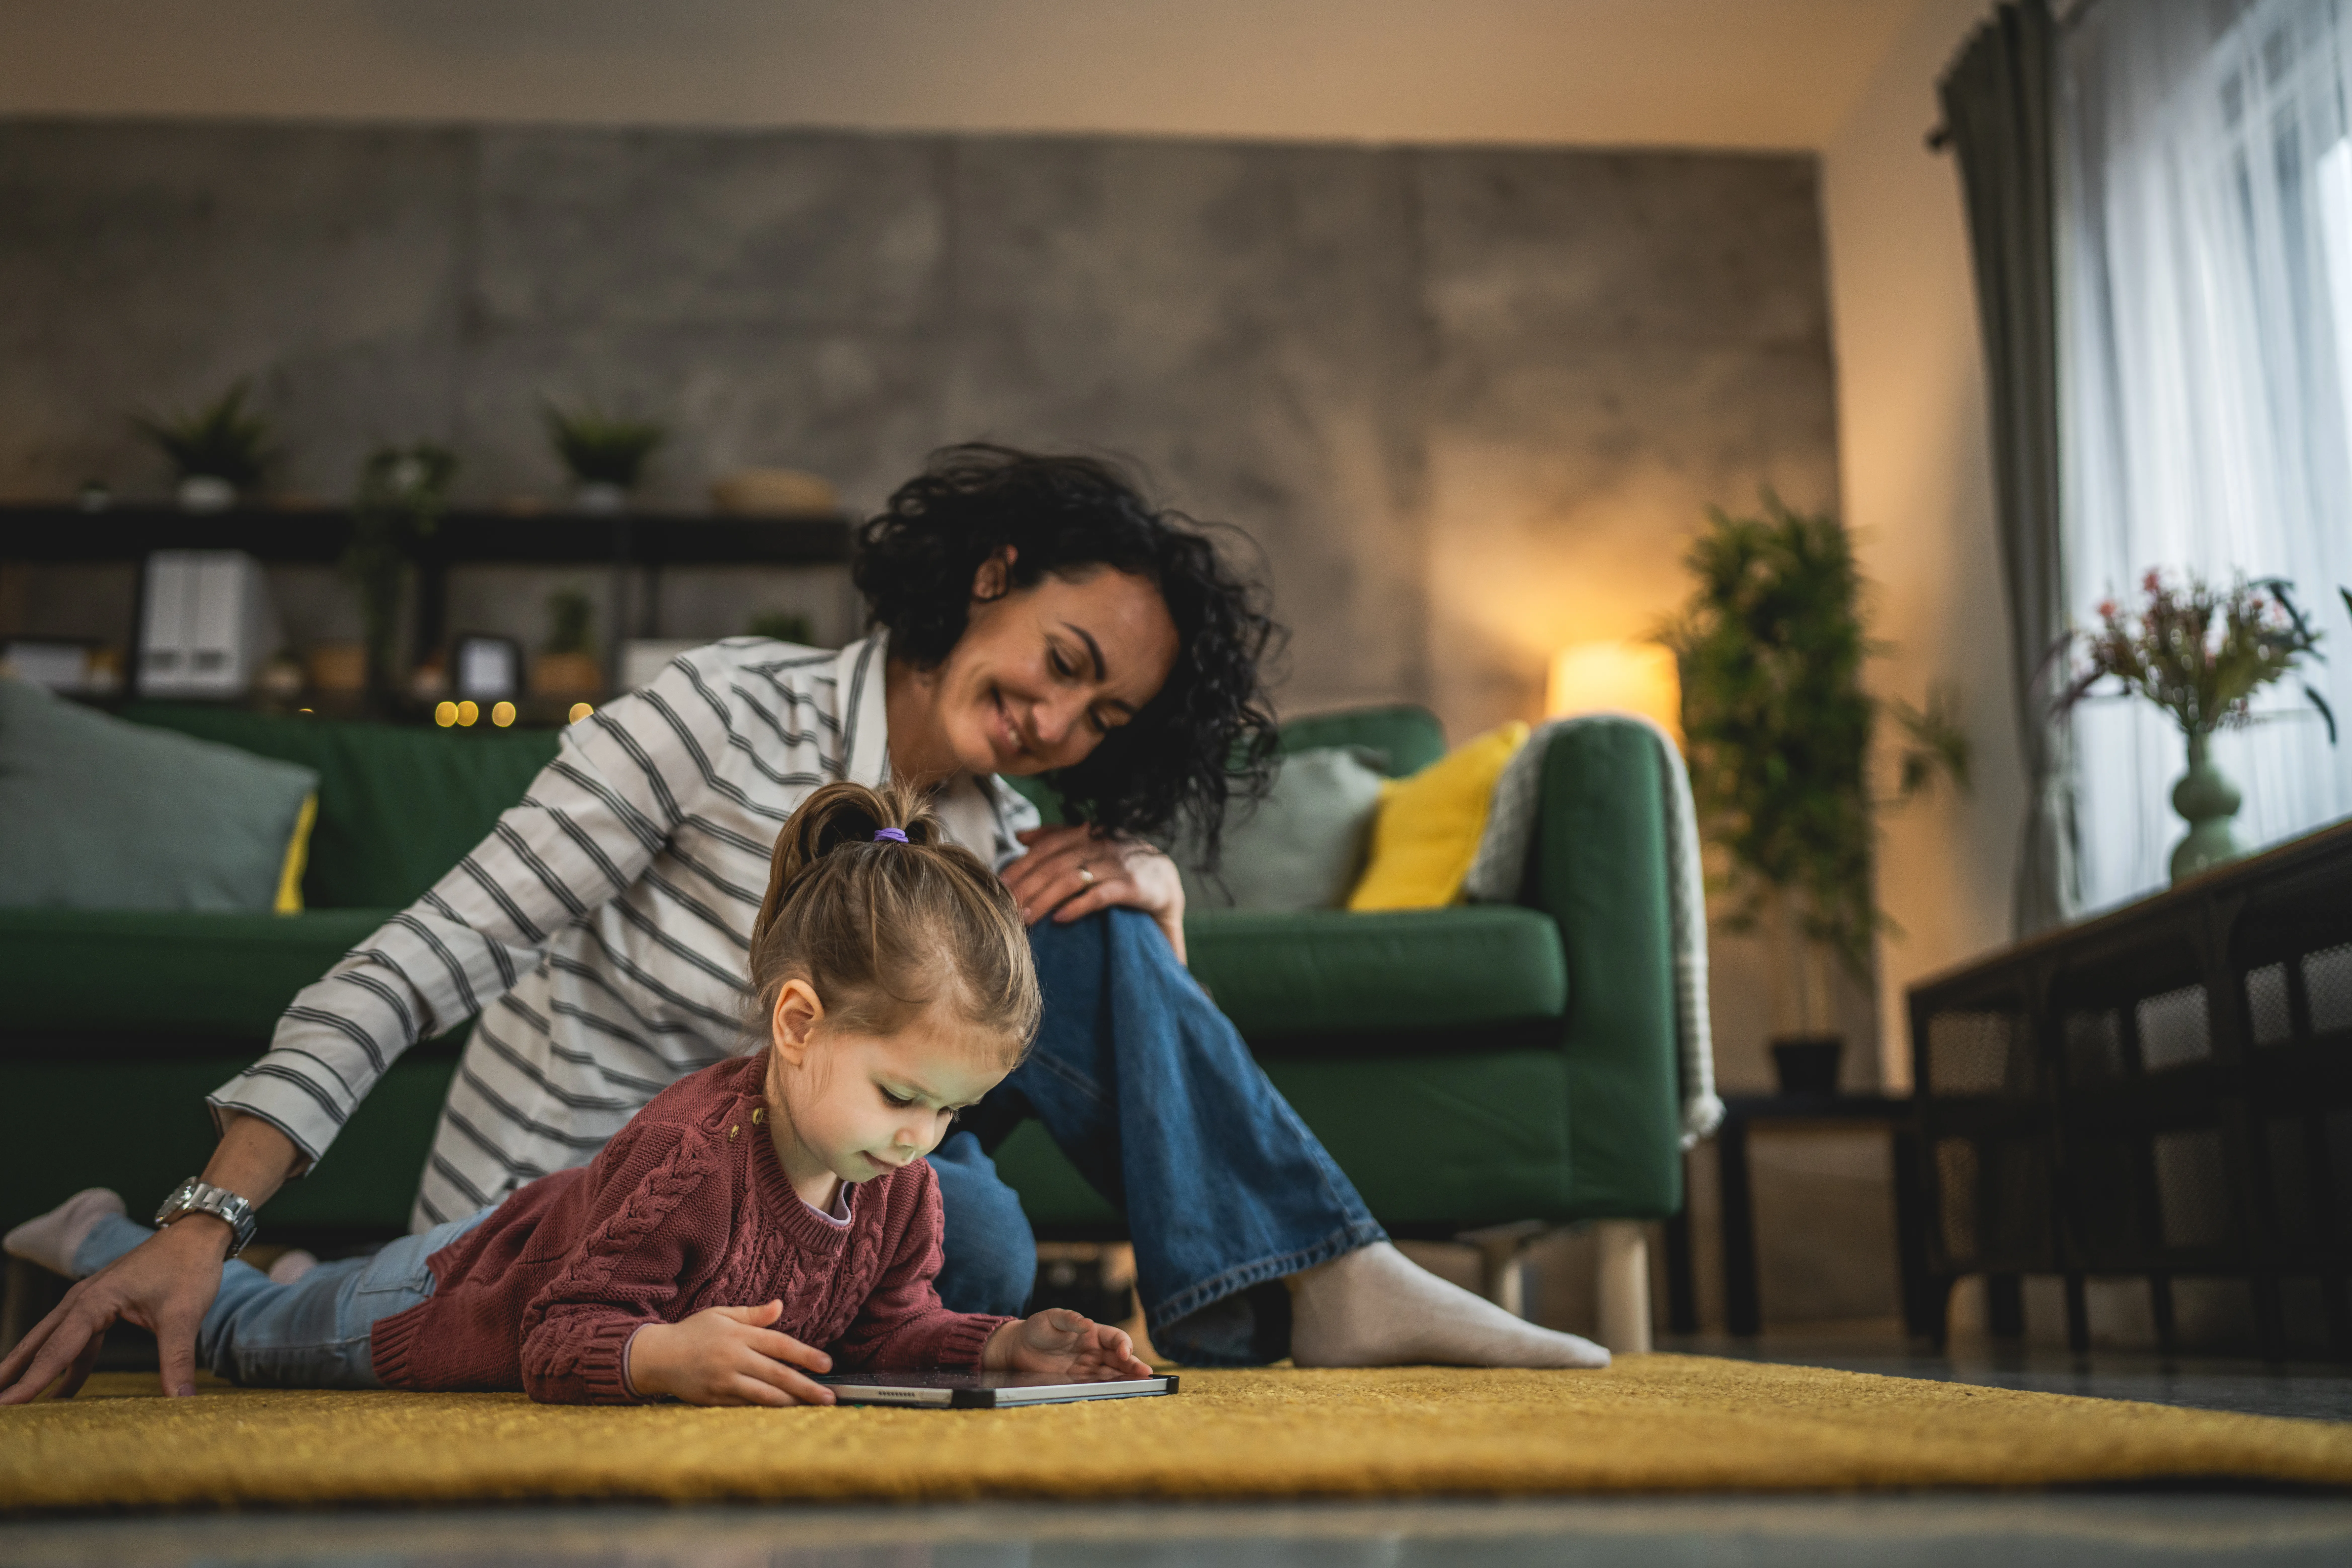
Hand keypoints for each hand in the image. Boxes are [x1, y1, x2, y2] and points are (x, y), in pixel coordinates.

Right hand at [0, 1214, 229, 1404]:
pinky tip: (63, 1390)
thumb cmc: (189, 1268)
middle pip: (39, 1343)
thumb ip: (177, 1359)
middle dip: (13, 1374)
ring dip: (35, 1370)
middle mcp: (83, 1300)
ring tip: (15, 1402)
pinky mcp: (103, 1306)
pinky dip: (67, 1363)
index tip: (4, 1406)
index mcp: (94, 1301)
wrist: (198, 1234)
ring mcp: (90, 1301)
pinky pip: (76, 1339)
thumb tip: (182, 1400)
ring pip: (54, 1341)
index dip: (30, 1381)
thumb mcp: (185, 1315)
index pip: (55, 1349)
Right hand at [625, 1301, 836, 1405]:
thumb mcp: (721, 1315)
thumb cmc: (692, 1332)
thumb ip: (752, 1315)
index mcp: (738, 1335)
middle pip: (778, 1374)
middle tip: (830, 1396)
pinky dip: (765, 1409)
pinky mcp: (714, 1399)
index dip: (806, 1355)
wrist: (656, 1356)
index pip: (780, 1345)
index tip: (827, 1364)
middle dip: (806, 1386)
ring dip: (790, 1401)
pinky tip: (782, 1411)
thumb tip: (780, 1305)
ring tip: (811, 1406)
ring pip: (764, 1394)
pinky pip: (745, 1405)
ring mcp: (724, 1381)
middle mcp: (733, 1358)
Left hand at [983, 1308, 1153, 1381]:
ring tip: (1141, 1384)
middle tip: (1145, 1373)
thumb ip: (1069, 1319)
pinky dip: (1110, 1388)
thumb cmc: (1037, 1328)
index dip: (1123, 1344)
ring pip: (1113, 1373)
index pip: (1115, 1337)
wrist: (1018, 1348)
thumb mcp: (1051, 1318)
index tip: (1125, 1353)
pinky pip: (1097, 1385)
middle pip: (1120, 1358)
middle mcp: (1094, 1350)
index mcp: (1092, 1333)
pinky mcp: (1078, 1381)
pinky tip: (1120, 1392)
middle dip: (1134, 1365)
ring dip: (1127, 1378)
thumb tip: (1087, 1323)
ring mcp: (1088, 1367)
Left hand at [1001, 826, 1187, 962]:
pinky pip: (1100, 895)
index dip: (1023, 862)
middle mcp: (1101, 845)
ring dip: (1045, 898)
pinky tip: (1059, 918)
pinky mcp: (1132, 887)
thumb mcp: (1089, 845)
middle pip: (1056, 863)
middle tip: (1006, 906)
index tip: (1000, 882)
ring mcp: (1117, 865)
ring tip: (1025, 917)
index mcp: (1088, 834)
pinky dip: (1078, 906)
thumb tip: (1020, 836)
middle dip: (1028, 885)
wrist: (1165, 881)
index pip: (1049, 845)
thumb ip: (1056, 837)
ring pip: (1073, 879)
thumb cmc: (1118, 865)